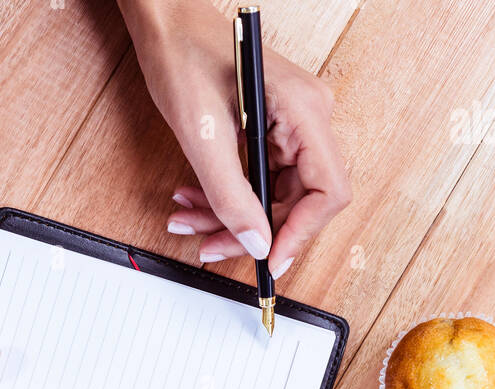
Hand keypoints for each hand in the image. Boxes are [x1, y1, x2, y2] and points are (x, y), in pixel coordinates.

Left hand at [120, 0, 349, 274]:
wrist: (166, 22)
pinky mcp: (271, 131)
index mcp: (305, 112)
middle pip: (300, 201)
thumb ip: (232, 197)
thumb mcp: (204, 137)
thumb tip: (257, 244)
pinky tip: (195, 201)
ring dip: (232, 217)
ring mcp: (292, 126)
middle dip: (253, 230)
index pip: (328, 191)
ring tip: (189, 220)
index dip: (302, 233)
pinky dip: (227, 198)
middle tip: (211, 246)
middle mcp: (308, 120)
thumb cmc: (185, 55)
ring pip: (275, 196)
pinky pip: (260, 180)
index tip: (270, 259)